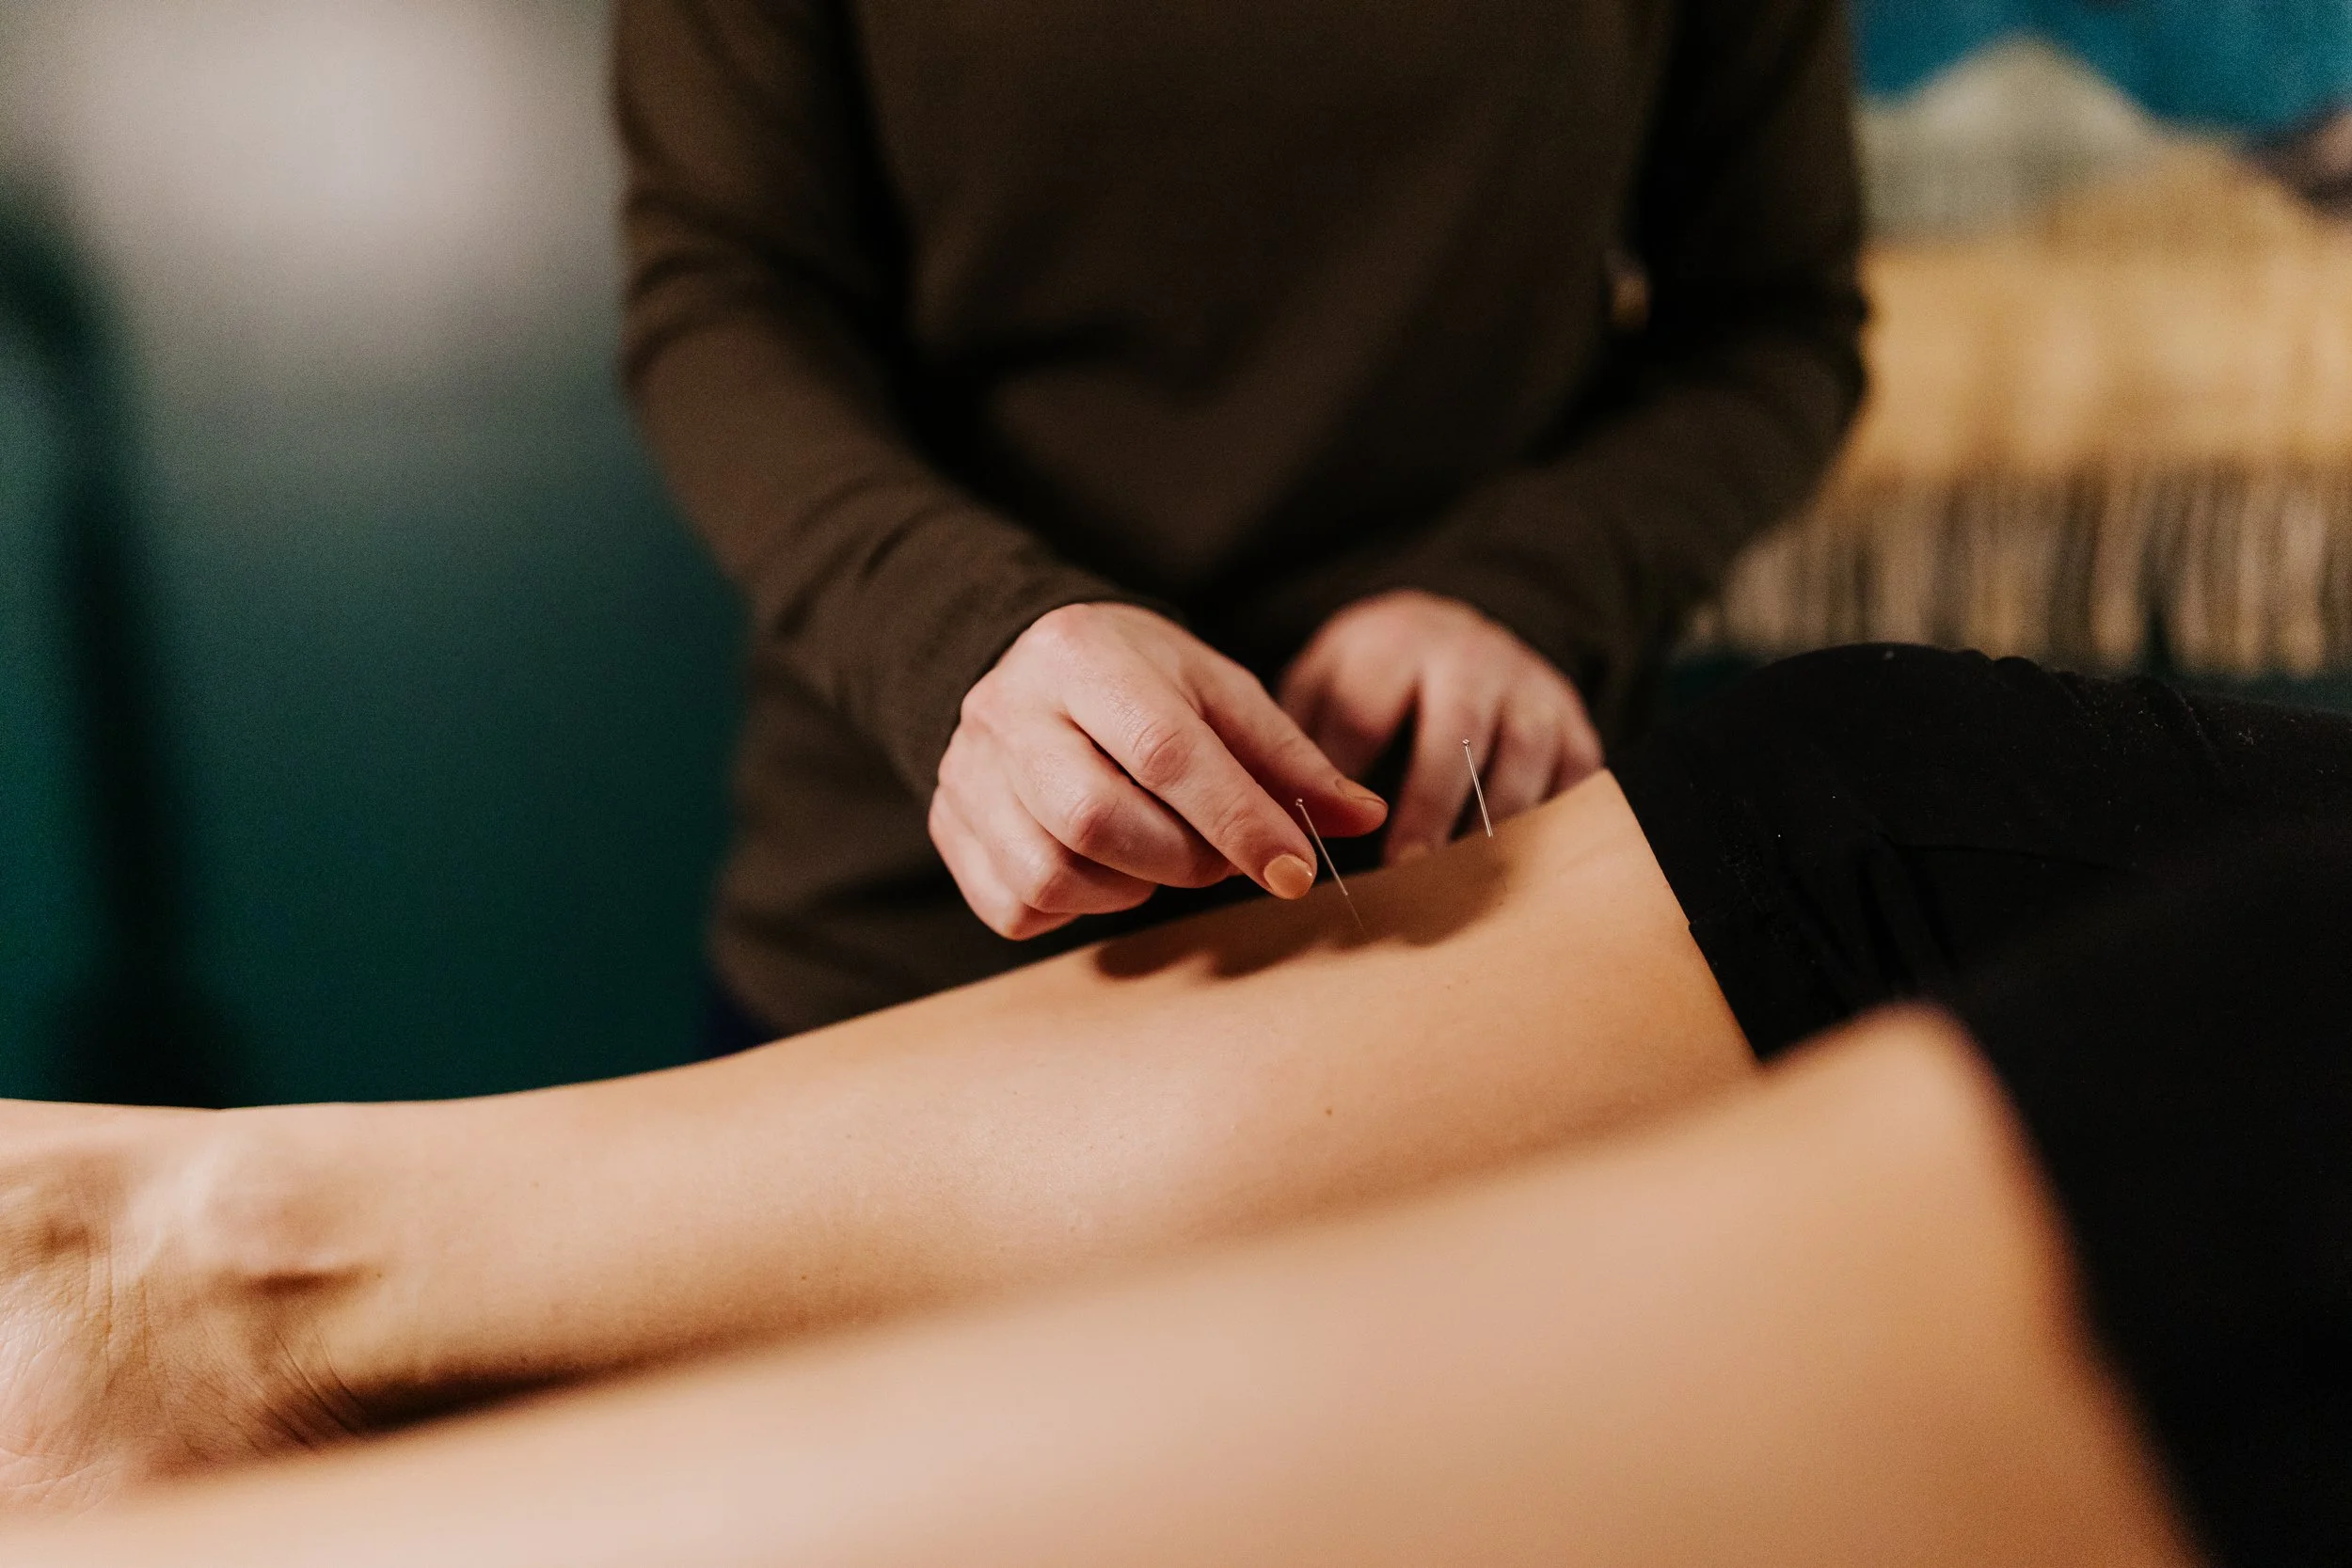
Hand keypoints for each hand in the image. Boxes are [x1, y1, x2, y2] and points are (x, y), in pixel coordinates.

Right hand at [932, 603, 1388, 938]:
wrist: (1033, 671)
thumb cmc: (1143, 683)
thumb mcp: (1220, 693)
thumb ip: (1289, 758)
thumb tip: (1364, 819)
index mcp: (1080, 653)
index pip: (1165, 750)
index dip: (1237, 821)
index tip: (1293, 869)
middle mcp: (1004, 708)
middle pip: (1096, 819)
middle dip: (1182, 859)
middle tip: (1218, 856)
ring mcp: (966, 772)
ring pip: (1052, 874)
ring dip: (1130, 889)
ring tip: (1159, 853)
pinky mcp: (948, 828)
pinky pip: (1017, 907)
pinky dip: (1077, 907)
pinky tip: (1104, 869)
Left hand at [1279, 591, 1601, 864]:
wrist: (1459, 632)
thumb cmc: (1374, 679)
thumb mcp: (1325, 678)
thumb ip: (1297, 735)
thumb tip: (1274, 815)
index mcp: (1394, 641)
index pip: (1366, 709)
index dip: (1343, 776)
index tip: (1323, 834)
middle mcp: (1470, 656)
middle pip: (1454, 730)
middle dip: (1428, 804)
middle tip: (1403, 868)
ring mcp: (1529, 687)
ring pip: (1519, 756)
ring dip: (1489, 824)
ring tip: (1458, 884)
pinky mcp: (1572, 722)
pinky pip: (1573, 778)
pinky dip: (1549, 824)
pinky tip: (1516, 872)